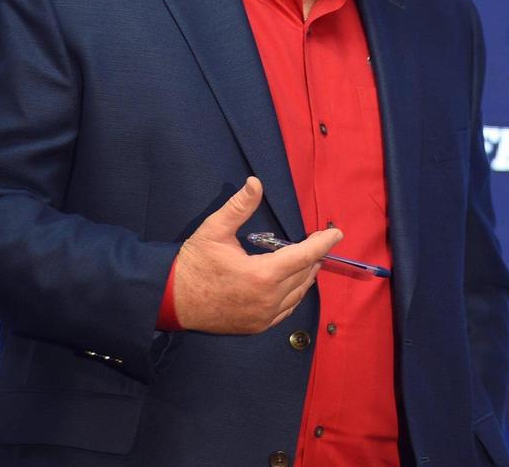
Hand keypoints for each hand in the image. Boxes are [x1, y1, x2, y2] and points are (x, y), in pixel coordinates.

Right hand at [172, 177, 342, 333]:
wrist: (170, 301)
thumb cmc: (193, 264)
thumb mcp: (214, 230)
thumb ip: (239, 207)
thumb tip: (256, 182)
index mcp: (262, 275)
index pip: (304, 256)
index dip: (323, 243)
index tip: (337, 233)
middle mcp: (268, 299)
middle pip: (304, 274)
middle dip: (314, 256)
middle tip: (316, 241)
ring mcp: (264, 316)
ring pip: (298, 293)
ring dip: (306, 275)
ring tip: (308, 259)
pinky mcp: (257, 327)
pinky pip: (287, 309)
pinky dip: (294, 293)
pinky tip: (292, 282)